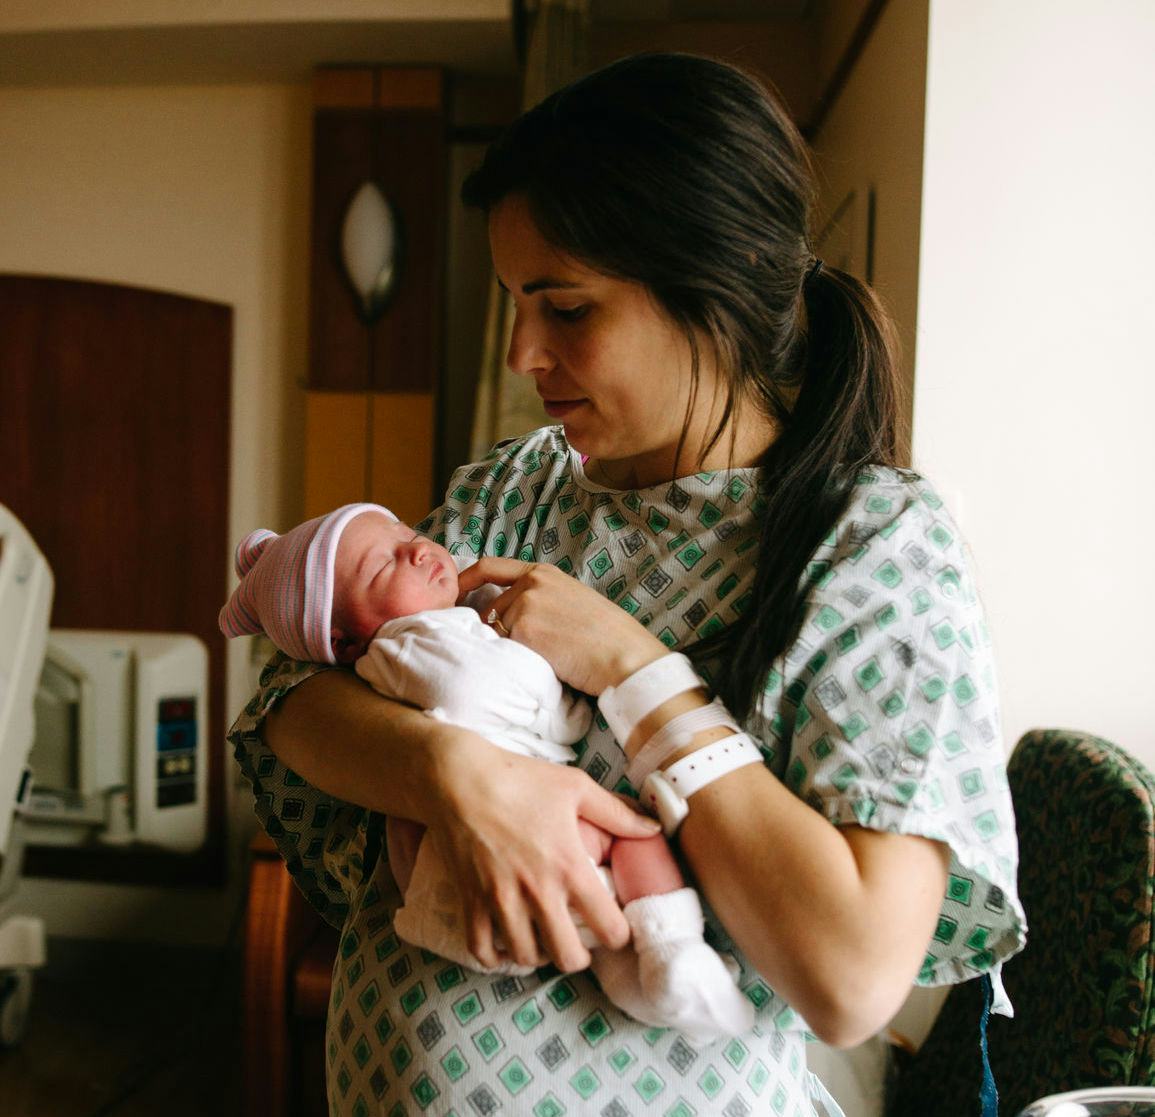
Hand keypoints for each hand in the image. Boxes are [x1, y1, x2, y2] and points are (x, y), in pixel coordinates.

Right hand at [427, 728, 661, 972]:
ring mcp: (500, 901)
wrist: (460, 779)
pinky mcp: (470, 901)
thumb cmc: (521, 779)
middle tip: (577, 939)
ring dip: (538, 954)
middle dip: (579, 955)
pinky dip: (495, 956)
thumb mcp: (576, 787)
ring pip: (526, 958)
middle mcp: (537, 892)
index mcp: (570, 867)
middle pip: (567, 957)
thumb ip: (617, 812)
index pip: (609, 928)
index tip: (613, 926)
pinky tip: (505, 942)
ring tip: (543, 938)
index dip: (619, 934)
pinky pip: (482, 951)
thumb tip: (655, 828)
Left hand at [458, 558, 668, 694]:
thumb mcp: (571, 600)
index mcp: (544, 573)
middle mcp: (530, 584)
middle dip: (501, 632)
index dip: (467, 578)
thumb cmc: (606, 636)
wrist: (623, 655)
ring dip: (514, 647)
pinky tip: (548, 661)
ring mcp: (525, 606)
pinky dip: (519, 660)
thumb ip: (540, 598)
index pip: (491, 567)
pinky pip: (506, 650)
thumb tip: (510, 615)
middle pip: (493, 611)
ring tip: (552, 654)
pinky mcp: (523, 631)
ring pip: (499, 633)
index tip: (454, 590)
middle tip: (531, 649)